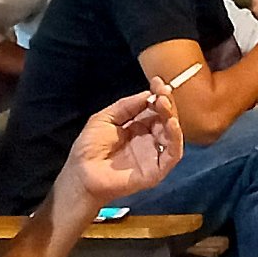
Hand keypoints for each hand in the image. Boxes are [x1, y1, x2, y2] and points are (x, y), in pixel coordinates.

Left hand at [62, 88, 182, 211]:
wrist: (81, 174)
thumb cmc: (89, 148)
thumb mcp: (105, 118)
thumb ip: (126, 106)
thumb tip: (148, 94)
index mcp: (137, 128)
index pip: (154, 110)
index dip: (158, 95)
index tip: (157, 82)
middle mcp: (148, 140)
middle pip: (165, 120)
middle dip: (166, 104)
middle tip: (162, 93)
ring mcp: (154, 156)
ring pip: (172, 135)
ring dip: (172, 117)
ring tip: (164, 104)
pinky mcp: (156, 171)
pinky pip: (172, 155)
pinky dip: (176, 138)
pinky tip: (171, 123)